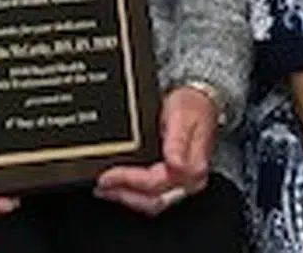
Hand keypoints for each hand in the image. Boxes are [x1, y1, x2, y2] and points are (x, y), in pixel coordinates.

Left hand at [93, 85, 217, 215]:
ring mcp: (182, 183)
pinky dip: (134, 193)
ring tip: (105, 189)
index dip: (129, 181)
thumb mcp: (182, 115)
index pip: (156, 182)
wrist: (202, 100)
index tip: (108, 175)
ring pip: (153, 202)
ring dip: (127, 198)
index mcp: (192, 166)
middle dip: (124, 196)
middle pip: (154, 200)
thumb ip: (178, 140)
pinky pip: (153, 195)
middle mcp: (189, 180)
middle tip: (101, 186)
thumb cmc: (192, 105)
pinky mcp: (174, 180)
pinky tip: (120, 187)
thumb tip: (174, 162)